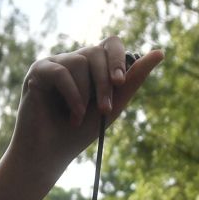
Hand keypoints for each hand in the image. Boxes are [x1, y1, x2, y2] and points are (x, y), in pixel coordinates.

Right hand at [8, 38, 163, 171]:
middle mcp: (73, 60)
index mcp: (92, 66)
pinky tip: (73, 115)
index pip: (111, 44)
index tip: (120, 84)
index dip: (118, 60)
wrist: (51, 155)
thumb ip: (132, 80)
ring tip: (79, 118)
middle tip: (104, 110)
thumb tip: (160, 52)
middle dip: (105, 83)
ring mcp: (54, 63)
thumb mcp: (113, 105)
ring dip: (85, 94)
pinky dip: (72, 95)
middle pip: (97, 52)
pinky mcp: (38, 71)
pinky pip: (61, 72)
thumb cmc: (79, 132)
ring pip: (80, 62)